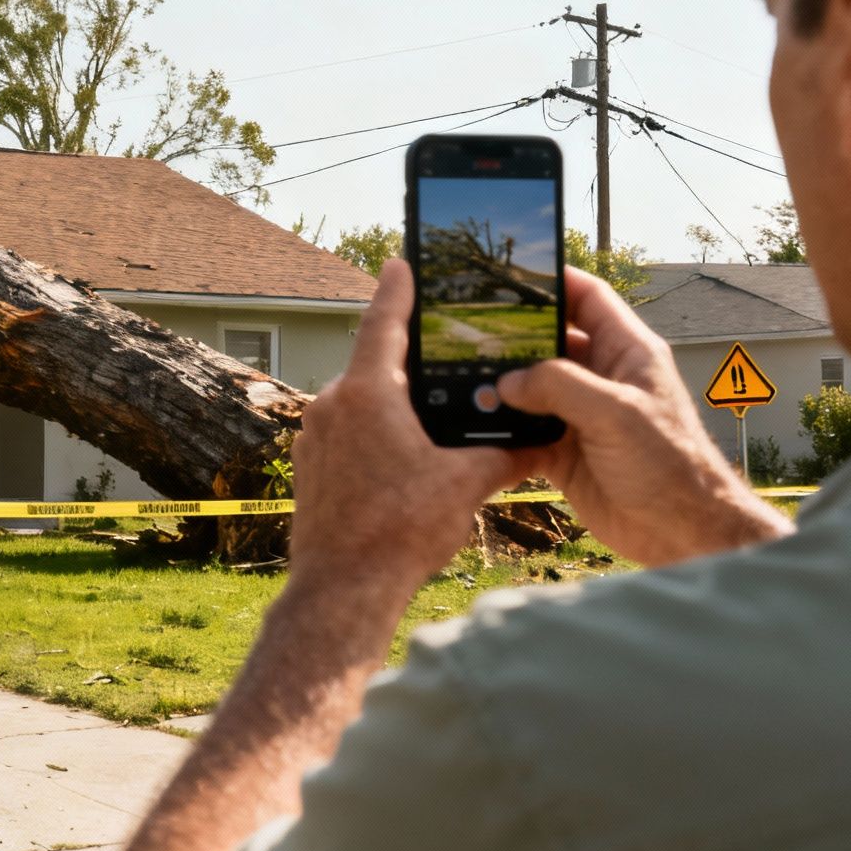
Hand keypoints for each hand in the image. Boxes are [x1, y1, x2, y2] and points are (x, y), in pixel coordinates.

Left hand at [289, 259, 526, 620]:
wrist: (342, 590)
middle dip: (411, 361)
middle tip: (444, 354)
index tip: (401, 260)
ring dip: (394, 403)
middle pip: (377, 364)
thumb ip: (503, 453)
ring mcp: (315, 435)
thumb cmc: (398, 533)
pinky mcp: (310, 464)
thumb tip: (541, 440)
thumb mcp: (465, 485)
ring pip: (362, 402)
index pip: (384, 322)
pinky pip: (346, 432)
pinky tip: (403, 457)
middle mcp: (333, 404)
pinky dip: (374, 432)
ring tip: (432, 417)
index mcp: (369, 394)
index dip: (398, 289)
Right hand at [498, 269, 792, 565]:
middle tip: (470, 327)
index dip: (555, 281)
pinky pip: (525, 431)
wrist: (681, 532)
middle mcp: (603, 377)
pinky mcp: (565, 451)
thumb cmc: (669, 464)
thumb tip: (507, 381)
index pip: (589, 299)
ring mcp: (582, 414)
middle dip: (514, 335)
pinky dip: (502, 428)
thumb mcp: (616, 412)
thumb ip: (560, 386)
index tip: (511, 275)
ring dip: (502, 385)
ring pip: (532, 387)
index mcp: (627, 352)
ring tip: (463, 374)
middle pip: (551, 341)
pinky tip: (475, 422)